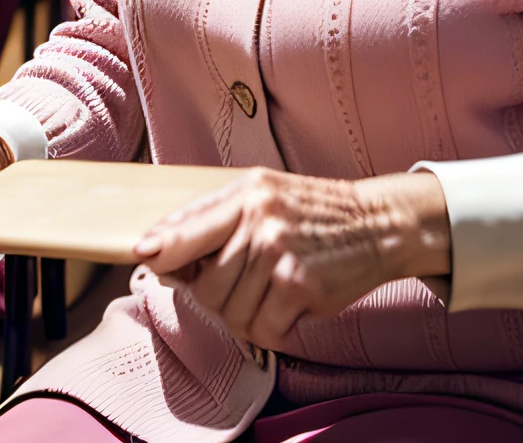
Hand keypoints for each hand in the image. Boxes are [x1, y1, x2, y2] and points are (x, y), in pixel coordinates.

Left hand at [133, 167, 449, 351]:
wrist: (378, 222)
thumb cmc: (315, 213)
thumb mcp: (265, 196)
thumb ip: (216, 218)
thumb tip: (161, 250)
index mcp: (245, 193)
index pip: (187, 225)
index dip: (160, 247)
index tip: (144, 256)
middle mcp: (259, 218)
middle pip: (204, 284)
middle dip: (218, 297)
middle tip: (246, 287)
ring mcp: (278, 251)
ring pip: (230, 312)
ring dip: (249, 316)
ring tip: (272, 294)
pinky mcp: (299, 284)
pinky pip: (263, 329)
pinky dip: (274, 329)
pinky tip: (290, 306)